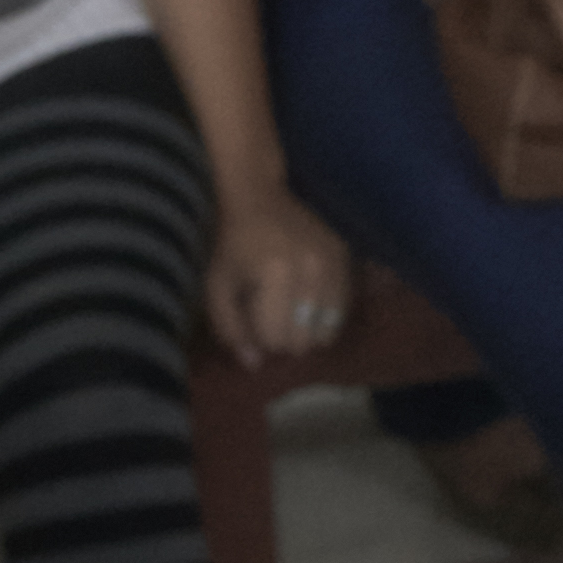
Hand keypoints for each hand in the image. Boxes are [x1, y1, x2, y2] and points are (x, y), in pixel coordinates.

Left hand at [208, 186, 357, 366]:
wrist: (259, 199)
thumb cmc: (232, 246)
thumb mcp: (217, 288)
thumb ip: (231, 329)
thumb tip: (254, 364)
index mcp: (276, 276)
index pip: (276, 339)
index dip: (261, 340)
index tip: (252, 324)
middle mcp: (311, 270)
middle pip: (305, 339)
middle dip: (285, 339)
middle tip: (272, 321)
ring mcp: (333, 263)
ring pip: (328, 329)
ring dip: (307, 330)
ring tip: (292, 315)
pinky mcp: (345, 257)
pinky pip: (343, 308)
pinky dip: (326, 315)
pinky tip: (309, 304)